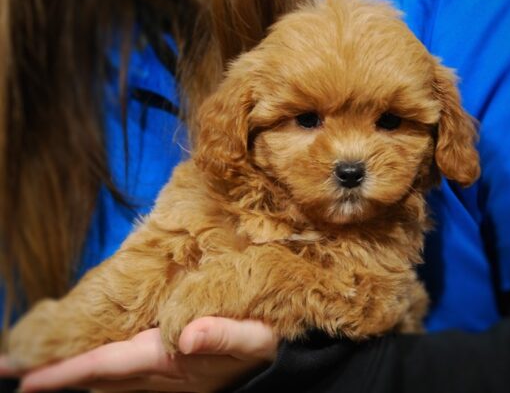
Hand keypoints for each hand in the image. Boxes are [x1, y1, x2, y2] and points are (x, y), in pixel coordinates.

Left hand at [0, 317, 277, 391]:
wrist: (277, 363)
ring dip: (71, 374)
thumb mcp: (254, 336)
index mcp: (168, 360)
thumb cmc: (266, 343)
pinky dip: (94, 370)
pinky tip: (86, 365)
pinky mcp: (168, 372)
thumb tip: (186, 335)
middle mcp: (157, 373)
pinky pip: (119, 375)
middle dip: (54, 375)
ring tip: (37, 367)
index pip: (106, 366)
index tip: (25, 378)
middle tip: (10, 368)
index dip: (65, 373)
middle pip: (94, 377)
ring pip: (104, 379)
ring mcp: (161, 376)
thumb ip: (223, 335)